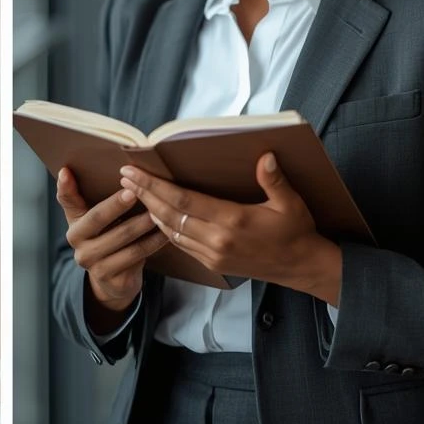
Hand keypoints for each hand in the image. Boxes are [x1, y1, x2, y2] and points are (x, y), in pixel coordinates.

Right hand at [56, 167, 168, 324]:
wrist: (115, 279)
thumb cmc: (110, 238)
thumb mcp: (99, 220)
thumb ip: (93, 197)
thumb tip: (97, 167)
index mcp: (75, 223)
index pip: (66, 200)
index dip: (66, 186)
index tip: (67, 170)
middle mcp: (77, 243)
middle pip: (97, 217)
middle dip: (117, 203)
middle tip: (135, 190)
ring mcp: (92, 263)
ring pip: (122, 238)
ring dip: (143, 223)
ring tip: (160, 209)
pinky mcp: (110, 278)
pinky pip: (136, 255)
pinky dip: (153, 241)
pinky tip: (166, 231)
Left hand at [119, 153, 341, 300]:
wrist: (300, 267)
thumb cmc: (296, 231)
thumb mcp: (291, 203)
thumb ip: (274, 180)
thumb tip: (265, 157)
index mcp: (232, 221)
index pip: (184, 201)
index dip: (156, 186)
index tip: (136, 172)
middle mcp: (217, 240)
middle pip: (169, 216)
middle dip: (144, 195)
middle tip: (124, 177)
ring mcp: (213, 254)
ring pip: (171, 232)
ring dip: (150, 212)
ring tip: (134, 193)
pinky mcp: (212, 262)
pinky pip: (181, 244)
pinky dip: (164, 229)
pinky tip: (155, 216)